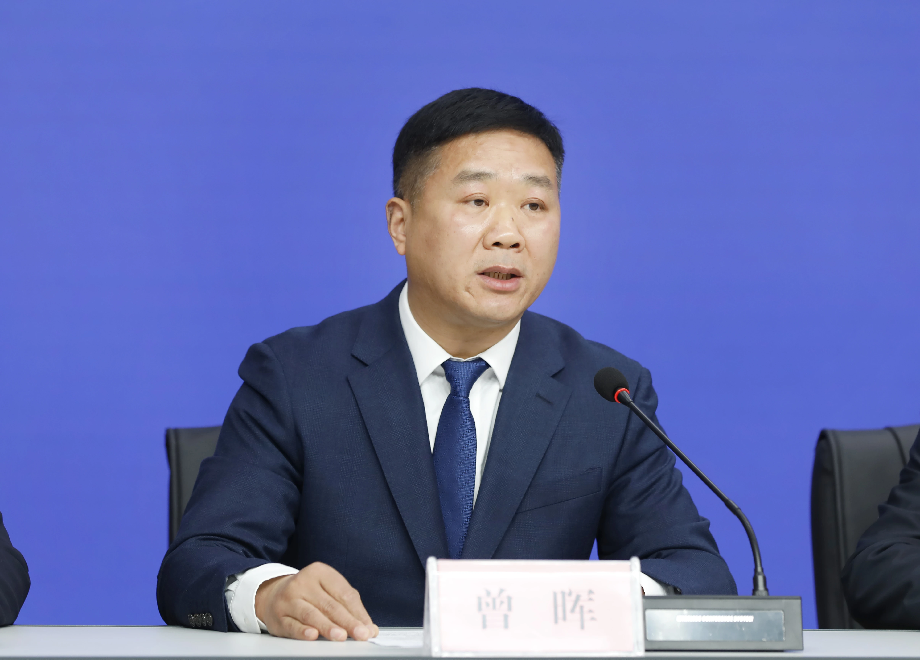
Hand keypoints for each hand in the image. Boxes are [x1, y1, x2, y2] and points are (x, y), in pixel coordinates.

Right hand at [254, 562, 378, 640]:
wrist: (273, 594)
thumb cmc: (308, 594)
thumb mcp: (327, 590)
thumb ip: (347, 606)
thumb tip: (368, 627)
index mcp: (319, 572)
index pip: (343, 593)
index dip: (358, 612)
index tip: (369, 628)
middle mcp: (303, 583)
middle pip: (330, 605)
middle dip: (348, 622)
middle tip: (361, 634)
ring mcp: (288, 599)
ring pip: (311, 614)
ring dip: (328, 627)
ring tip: (342, 636)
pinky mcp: (278, 616)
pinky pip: (292, 625)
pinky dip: (303, 631)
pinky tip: (313, 635)